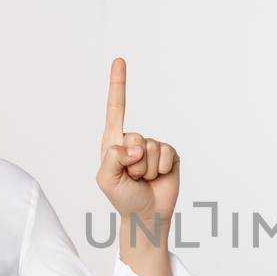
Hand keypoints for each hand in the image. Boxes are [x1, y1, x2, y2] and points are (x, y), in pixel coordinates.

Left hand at [95, 57, 178, 220]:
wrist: (146, 215)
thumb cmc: (122, 198)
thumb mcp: (106, 179)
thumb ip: (113, 158)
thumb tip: (135, 146)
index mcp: (114, 141)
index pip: (116, 108)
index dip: (118, 84)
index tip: (120, 60)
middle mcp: (134, 140)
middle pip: (136, 137)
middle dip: (134, 162)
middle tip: (132, 177)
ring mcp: (153, 147)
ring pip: (152, 148)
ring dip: (147, 169)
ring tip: (143, 180)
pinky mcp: (170, 155)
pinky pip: (167, 154)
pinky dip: (162, 169)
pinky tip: (158, 177)